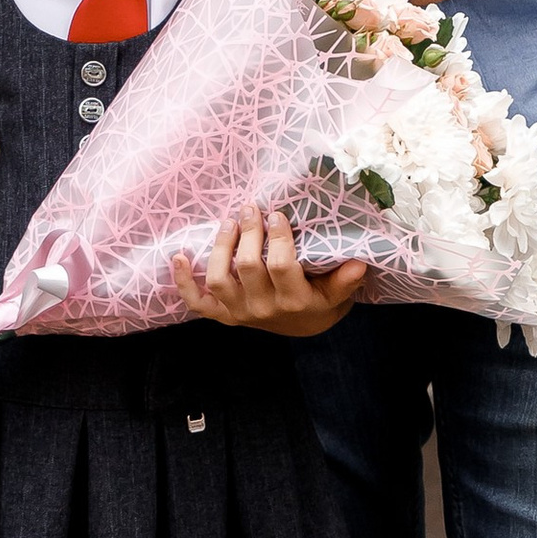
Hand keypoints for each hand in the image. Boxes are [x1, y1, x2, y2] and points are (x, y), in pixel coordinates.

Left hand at [171, 207, 369, 339]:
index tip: (277, 214)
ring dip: (220, 247)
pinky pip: (197, 301)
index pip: (281, 266)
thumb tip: (359, 261)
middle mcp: (263, 309)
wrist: (301, 328)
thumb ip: (345, 280)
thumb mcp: (336, 293)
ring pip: (219, 278)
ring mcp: (239, 313)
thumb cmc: (319, 300)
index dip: (277, 239)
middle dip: (248, 233)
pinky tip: (177, 256)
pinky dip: (182, 281)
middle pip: (247, 267)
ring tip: (228, 222)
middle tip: (250, 209)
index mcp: (294, 301)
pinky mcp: (222, 315)